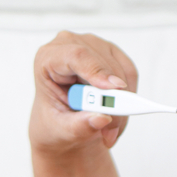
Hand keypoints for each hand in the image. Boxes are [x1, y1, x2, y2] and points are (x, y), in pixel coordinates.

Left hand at [29, 30, 138, 156]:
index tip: (115, 90)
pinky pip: (129, 73)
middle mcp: (69, 45)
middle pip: (102, 63)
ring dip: (122, 102)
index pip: (76, 55)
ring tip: (111, 128)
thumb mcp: (61, 130)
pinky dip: (128, 97)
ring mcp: (92, 46)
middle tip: (113, 128)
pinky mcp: (110, 54)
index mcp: (47, 59)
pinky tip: (115, 115)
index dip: (97, 71)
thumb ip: (79, 126)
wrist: (59, 123)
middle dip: (113, 98)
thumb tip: (102, 118)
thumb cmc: (53, 121)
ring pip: (120, 70)